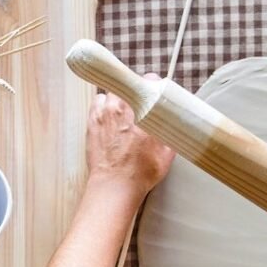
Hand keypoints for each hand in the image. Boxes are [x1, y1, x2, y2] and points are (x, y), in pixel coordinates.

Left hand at [86, 74, 175, 195]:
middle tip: (138, 106)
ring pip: (111, 93)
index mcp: (143, 111)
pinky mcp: (91, 122)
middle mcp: (122, 108)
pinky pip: (97, 103)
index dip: (151, 85)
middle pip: (128, 85)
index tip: (152, 91)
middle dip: (134, 94)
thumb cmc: (140, 172)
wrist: (115, 185)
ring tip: (122, 113)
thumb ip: (169, 132)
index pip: (148, 81)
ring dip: (117, 100)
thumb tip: (174, 123)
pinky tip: (109, 118)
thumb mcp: (167, 152)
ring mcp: (104, 113)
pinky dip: (103, 107)